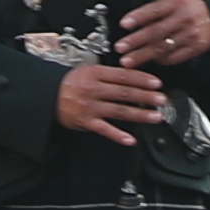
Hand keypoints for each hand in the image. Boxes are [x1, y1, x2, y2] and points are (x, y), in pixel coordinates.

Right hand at [49, 61, 173, 142]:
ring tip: (155, 117)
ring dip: (139, 114)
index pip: (123, 75)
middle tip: (161, 99)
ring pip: (119, 111)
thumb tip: (134, 76)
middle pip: (124, 92)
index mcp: (96, 74)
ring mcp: (90, 107)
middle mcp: (94, 89)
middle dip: (146, 96)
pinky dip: (118, 135)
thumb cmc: (70, 83)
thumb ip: (110, 74)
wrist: (48, 95)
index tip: (156, 83)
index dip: (141, 79)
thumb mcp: (88, 70)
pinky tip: (130, 139)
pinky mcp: (86, 122)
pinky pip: (105, 129)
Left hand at [109, 0, 209, 70]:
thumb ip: (157, 8)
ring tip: (129, 60)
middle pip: (156, 31)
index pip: (155, 10)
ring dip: (143, 55)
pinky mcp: (196, 47)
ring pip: (163, 47)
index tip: (124, 24)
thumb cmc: (191, 7)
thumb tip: (134, 20)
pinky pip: (175, 56)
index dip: (138, 17)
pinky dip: (161, 60)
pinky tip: (152, 61)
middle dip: (136, 41)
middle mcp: (184, 18)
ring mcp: (191, 34)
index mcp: (177, 3)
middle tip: (120, 48)